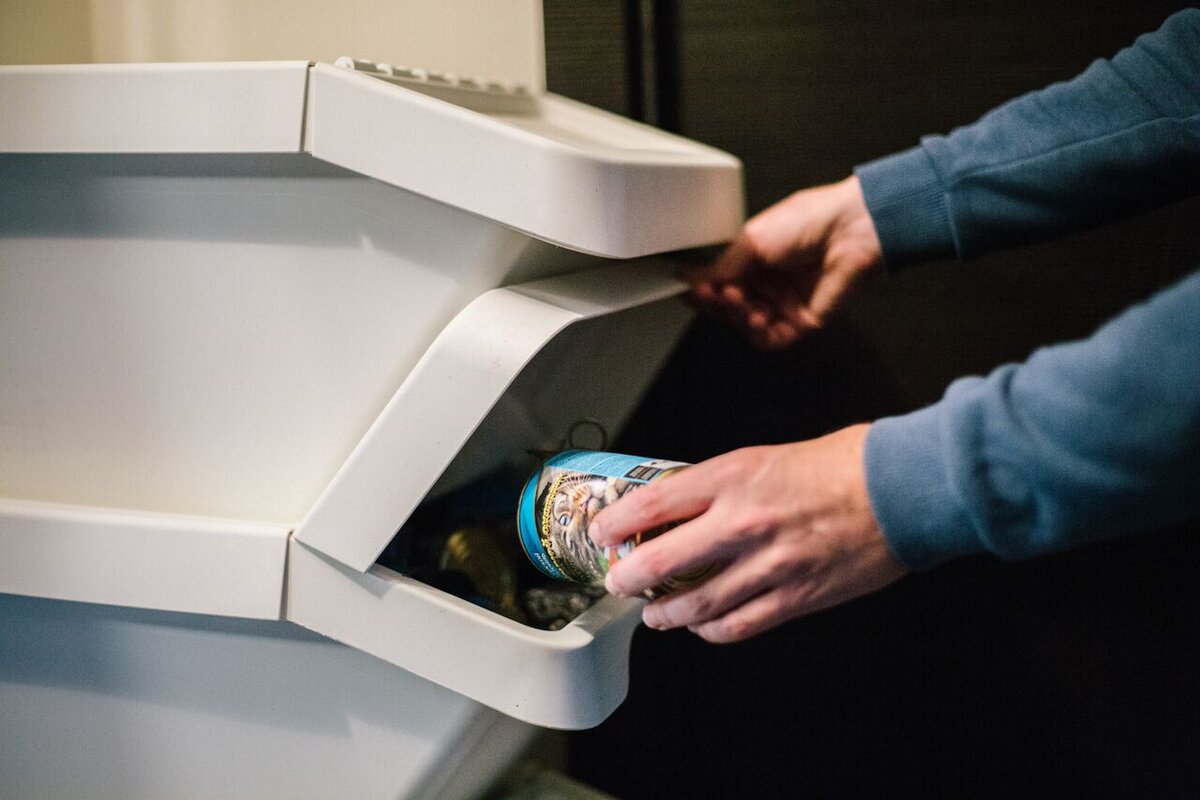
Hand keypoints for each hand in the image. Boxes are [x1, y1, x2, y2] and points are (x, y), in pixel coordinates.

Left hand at [588, 425, 906, 642]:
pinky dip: (711, 631)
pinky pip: (737, 626)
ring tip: (654, 614)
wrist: (899, 489)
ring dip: (664, 613)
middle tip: (616, 582)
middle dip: (627, 578)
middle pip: (660, 562)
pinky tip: (703, 627)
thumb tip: (679, 507)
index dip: (616, 523)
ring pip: (694, 604)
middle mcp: (742, 522)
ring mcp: (767, 565)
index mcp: (732, 477)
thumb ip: (719, 484)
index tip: (601, 533)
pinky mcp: (795, 597)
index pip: (653, 503)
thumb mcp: (764, 456)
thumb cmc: (840, 464)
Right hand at [689, 176, 882, 348]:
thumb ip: (721, 265)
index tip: (687, 288)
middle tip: (710, 293)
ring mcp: (786, 303)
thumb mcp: (752, 239)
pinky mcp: (803, 321)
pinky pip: (772, 340)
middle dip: (717, 302)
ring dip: (737, 316)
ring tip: (739, 299)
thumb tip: (692, 277)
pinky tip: (757, 317)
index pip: (721, 283)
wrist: (850, 229)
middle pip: (730, 307)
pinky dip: (759, 333)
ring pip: (746, 325)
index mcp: (756, 259)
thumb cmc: (810, 221)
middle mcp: (770, 283)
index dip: (703, 289)